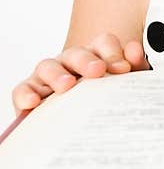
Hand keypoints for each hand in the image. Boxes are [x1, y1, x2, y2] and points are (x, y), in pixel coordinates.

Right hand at [11, 33, 149, 113]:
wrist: (85, 125)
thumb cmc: (108, 98)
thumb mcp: (125, 84)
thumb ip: (134, 67)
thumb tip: (135, 51)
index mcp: (97, 55)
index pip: (103, 43)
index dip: (113, 52)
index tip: (124, 68)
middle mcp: (72, 61)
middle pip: (76, 53)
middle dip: (87, 61)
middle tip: (98, 71)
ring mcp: (49, 75)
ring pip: (48, 66)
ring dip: (57, 74)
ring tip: (67, 85)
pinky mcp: (31, 92)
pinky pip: (23, 89)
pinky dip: (26, 93)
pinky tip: (33, 102)